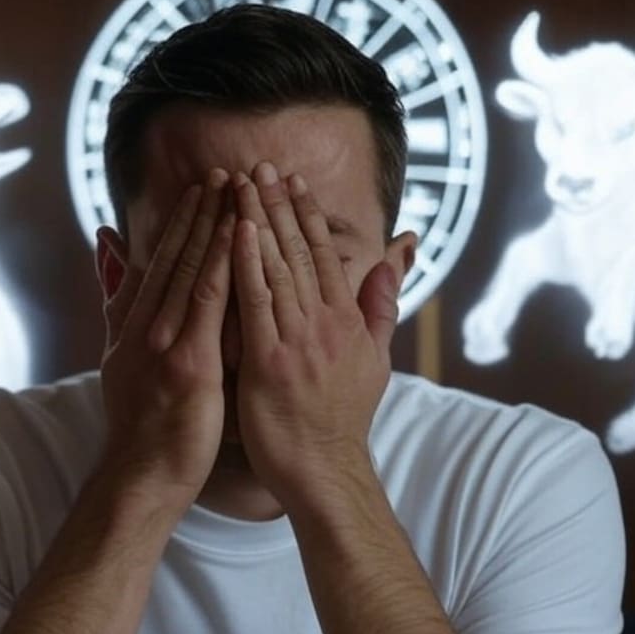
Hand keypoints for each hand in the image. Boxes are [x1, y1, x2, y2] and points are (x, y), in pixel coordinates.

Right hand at [98, 169, 234, 500]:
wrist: (141, 475)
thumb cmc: (142, 425)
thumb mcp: (118, 357)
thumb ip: (117, 303)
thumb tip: (106, 250)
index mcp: (134, 324)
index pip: (159, 261)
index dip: (180, 222)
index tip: (202, 188)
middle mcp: (146, 325)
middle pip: (175, 256)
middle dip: (200, 211)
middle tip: (223, 171)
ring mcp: (165, 341)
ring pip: (192, 269)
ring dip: (213, 224)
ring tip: (233, 187)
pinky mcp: (188, 362)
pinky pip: (210, 302)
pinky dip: (222, 262)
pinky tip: (240, 234)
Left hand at [230, 162, 398, 507]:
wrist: (325, 468)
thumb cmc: (344, 417)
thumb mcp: (377, 358)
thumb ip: (383, 304)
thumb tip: (398, 256)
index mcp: (347, 320)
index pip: (326, 255)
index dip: (307, 215)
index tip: (291, 180)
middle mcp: (325, 322)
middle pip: (300, 251)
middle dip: (278, 205)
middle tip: (261, 165)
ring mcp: (298, 340)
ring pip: (278, 267)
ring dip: (259, 221)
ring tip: (243, 183)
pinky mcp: (270, 360)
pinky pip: (257, 302)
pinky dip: (247, 263)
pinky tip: (237, 230)